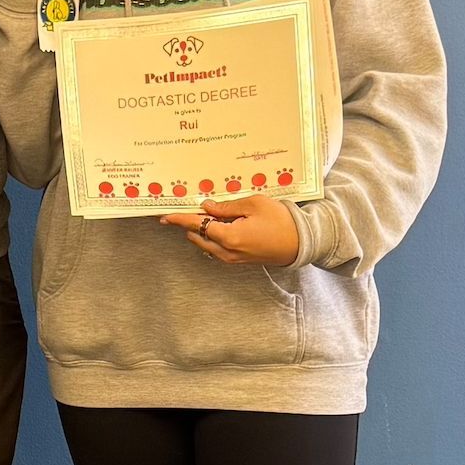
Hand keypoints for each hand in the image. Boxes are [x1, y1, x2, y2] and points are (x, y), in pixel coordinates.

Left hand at [158, 194, 300, 266]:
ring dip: (202, 230)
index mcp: (228, 236)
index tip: (164, 216)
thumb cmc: (280, 221)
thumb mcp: (253, 204)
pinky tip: (221, 224)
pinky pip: (217, 248)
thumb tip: (207, 207)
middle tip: (190, 207)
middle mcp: (226, 251)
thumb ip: (227, 207)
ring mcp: (232, 258)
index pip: (196, 225)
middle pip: (197, 236)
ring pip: (206, 243)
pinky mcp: (238, 261)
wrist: (300, 242)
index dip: (178, 219)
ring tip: (209, 213)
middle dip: (191, 222)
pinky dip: (213, 236)